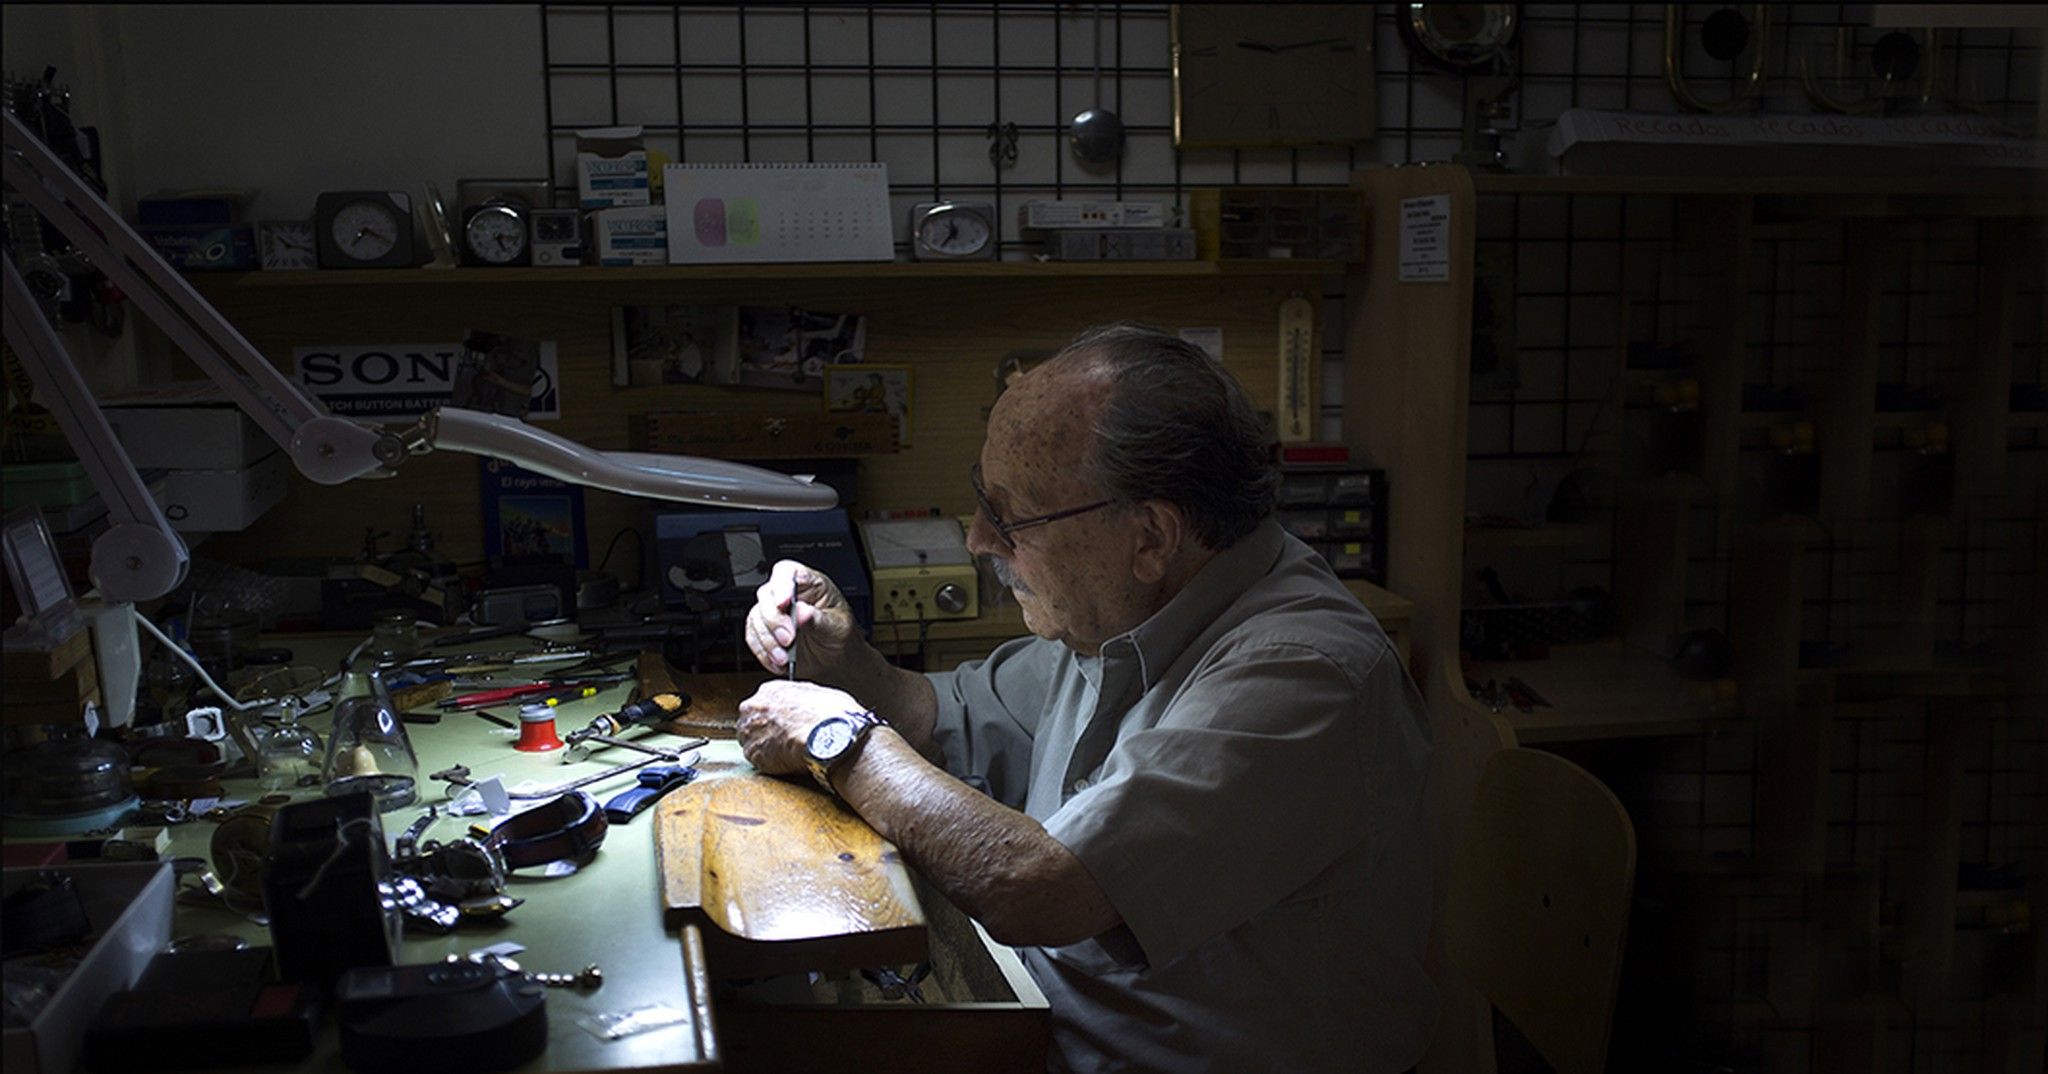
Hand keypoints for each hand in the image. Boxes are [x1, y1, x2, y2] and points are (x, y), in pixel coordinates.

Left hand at [736, 680, 862, 774]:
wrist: (826, 737)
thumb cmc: (829, 715)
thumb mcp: (824, 694)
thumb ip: (806, 698)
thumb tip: (813, 706)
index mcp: (771, 690)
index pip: (767, 703)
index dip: (778, 715)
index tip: (788, 723)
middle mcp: (753, 707)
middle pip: (754, 720)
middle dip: (767, 729)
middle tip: (786, 738)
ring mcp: (749, 731)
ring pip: (753, 740)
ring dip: (766, 746)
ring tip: (787, 752)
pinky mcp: (752, 753)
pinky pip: (757, 759)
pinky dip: (770, 762)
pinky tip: (786, 761)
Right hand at [744, 559, 858, 678]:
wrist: (836, 659)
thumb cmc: (840, 635)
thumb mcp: (837, 627)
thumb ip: (819, 620)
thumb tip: (801, 612)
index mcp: (810, 583)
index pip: (788, 572)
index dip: (782, 585)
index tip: (784, 603)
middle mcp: (788, 594)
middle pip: (767, 595)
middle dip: (774, 620)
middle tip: (789, 639)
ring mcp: (775, 613)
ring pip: (756, 617)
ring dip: (767, 640)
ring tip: (784, 657)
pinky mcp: (765, 632)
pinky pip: (752, 637)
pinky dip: (762, 651)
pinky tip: (778, 661)